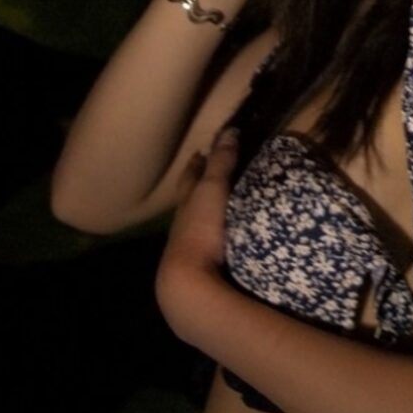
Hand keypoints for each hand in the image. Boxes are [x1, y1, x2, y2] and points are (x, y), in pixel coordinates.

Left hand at [164, 122, 240, 284]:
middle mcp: (183, 222)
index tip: (201, 151)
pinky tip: (227, 240)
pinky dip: (216, 237)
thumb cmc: (200, 228)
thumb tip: (229, 130)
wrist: (190, 282)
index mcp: (186, 202)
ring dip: (206, 214)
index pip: (189, 176)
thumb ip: (221, 162)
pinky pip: (209, 245)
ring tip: (223, 208)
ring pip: (196, 223)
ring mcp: (190, 247)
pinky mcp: (201, 267)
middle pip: (188, 200)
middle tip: (211, 176)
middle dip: (197, 187)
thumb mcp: (212, 190)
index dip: (195, 163)